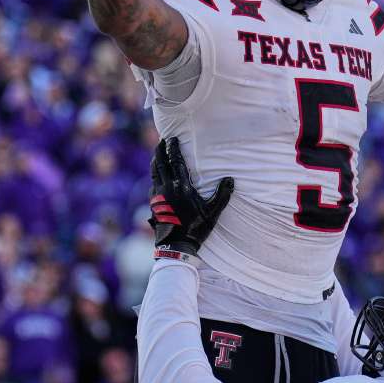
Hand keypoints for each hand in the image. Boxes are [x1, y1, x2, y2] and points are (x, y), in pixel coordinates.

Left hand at [149, 137, 233, 255]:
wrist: (176, 245)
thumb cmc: (197, 227)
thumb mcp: (213, 211)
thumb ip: (222, 194)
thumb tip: (230, 179)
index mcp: (181, 186)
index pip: (175, 161)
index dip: (173, 148)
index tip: (172, 138)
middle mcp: (167, 187)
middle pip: (160, 163)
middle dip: (160, 150)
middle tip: (162, 140)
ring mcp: (158, 195)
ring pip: (154, 172)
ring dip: (155, 161)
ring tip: (158, 153)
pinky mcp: (154, 203)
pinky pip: (153, 184)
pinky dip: (155, 175)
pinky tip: (157, 176)